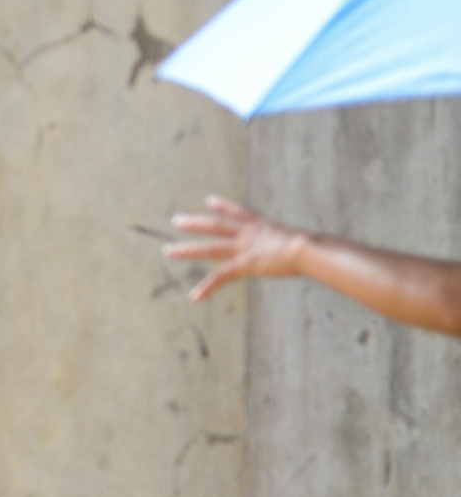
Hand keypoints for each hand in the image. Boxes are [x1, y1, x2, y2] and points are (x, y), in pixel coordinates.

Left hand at [165, 195, 309, 300]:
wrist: (310, 249)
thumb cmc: (318, 249)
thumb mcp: (308, 243)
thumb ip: (306, 246)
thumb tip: (326, 251)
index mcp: (263, 226)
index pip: (238, 212)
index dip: (223, 205)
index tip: (209, 200)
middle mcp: (249, 234)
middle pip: (215, 225)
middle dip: (195, 223)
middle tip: (176, 220)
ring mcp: (244, 248)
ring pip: (208, 248)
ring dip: (187, 250)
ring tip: (168, 251)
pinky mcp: (244, 264)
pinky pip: (220, 277)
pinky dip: (207, 288)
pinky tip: (195, 296)